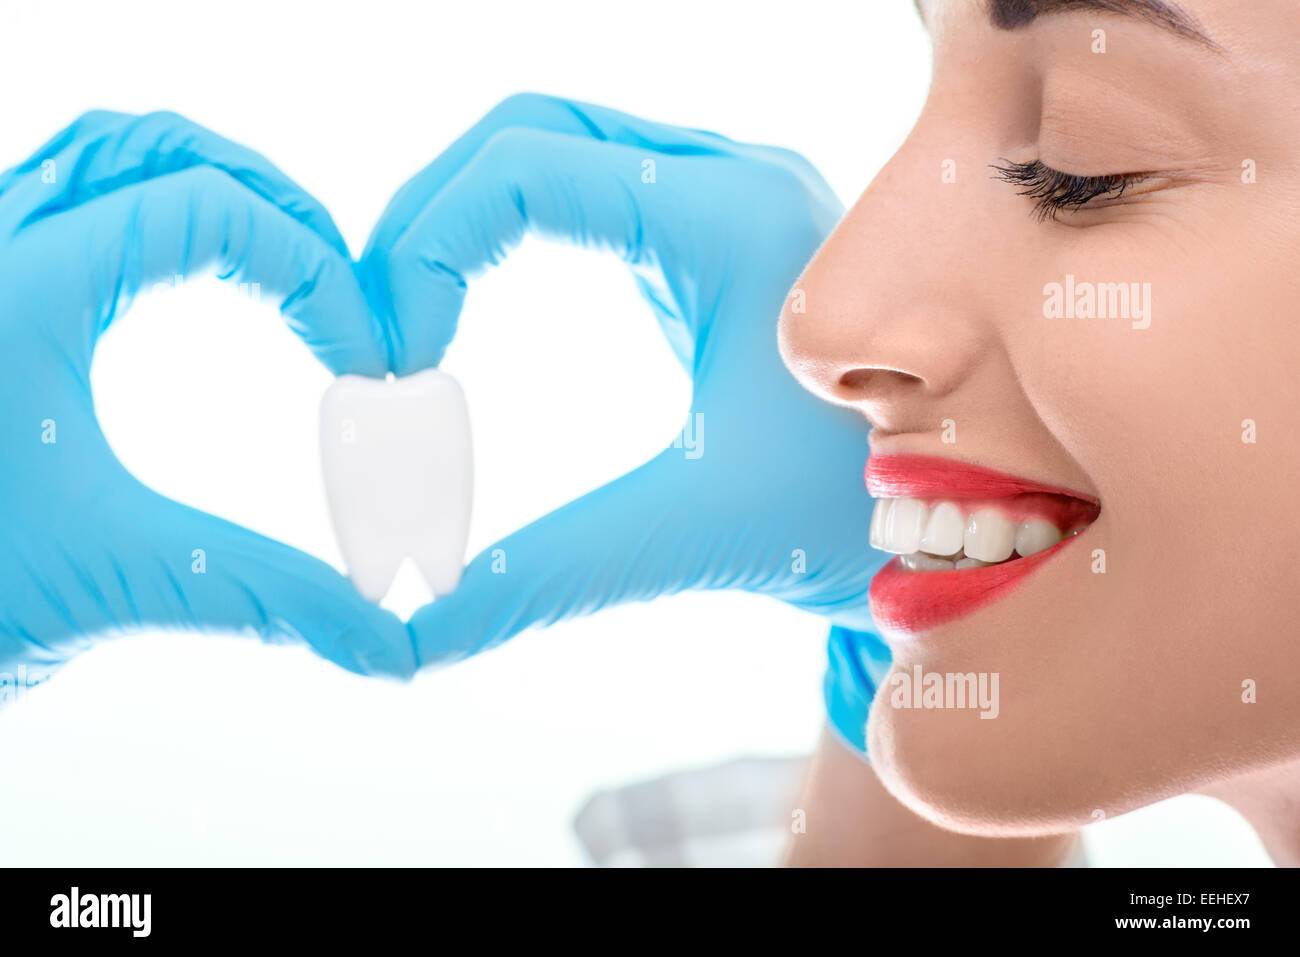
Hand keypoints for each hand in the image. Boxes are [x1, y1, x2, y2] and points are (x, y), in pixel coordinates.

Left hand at [0, 111, 415, 678]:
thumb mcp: (114, 577)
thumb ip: (265, 596)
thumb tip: (383, 641)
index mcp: (22, 294)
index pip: (212, 212)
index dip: (313, 272)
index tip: (355, 356)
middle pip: (163, 150)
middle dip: (276, 202)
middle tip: (337, 281)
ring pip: (106, 154)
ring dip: (210, 184)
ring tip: (280, 252)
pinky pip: (66, 195)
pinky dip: (150, 206)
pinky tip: (187, 268)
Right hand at [360, 94, 891, 663]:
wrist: (961, 518)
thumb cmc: (851, 519)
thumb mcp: (688, 534)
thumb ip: (547, 573)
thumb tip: (416, 632)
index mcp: (729, 218)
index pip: (528, 167)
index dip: (427, 245)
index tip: (389, 355)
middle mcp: (730, 181)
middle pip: (529, 131)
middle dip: (428, 215)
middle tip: (374, 323)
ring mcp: (721, 200)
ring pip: (553, 147)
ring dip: (464, 215)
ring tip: (408, 314)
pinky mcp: (705, 238)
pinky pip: (583, 190)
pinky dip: (504, 230)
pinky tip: (468, 303)